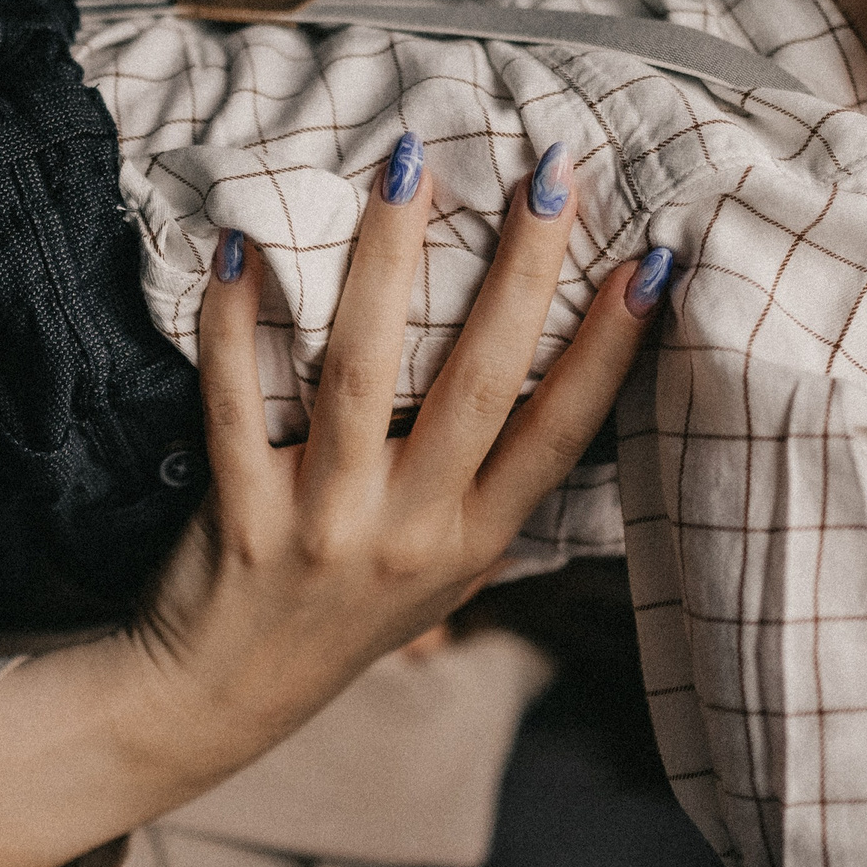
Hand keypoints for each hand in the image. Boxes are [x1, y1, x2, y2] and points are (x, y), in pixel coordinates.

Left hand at [136, 154, 652, 739]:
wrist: (215, 699)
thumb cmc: (338, 616)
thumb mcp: (440, 574)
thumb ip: (484, 489)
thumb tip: (552, 377)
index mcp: (474, 541)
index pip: (560, 431)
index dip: (610, 348)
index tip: (651, 262)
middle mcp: (412, 534)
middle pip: (479, 383)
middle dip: (523, 269)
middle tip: (551, 170)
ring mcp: (326, 526)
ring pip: (361, 372)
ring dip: (385, 258)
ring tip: (410, 166)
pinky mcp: (243, 520)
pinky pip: (236, 400)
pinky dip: (235, 319)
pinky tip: (240, 244)